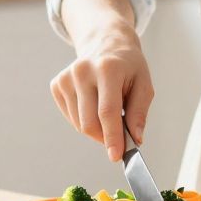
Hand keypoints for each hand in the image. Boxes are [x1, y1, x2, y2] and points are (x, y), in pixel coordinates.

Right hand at [49, 27, 152, 161]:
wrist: (106, 44)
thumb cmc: (128, 66)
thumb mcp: (144, 84)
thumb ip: (139, 113)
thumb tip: (134, 139)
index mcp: (108, 69)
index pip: (107, 112)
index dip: (112, 137)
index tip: (116, 156)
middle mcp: (83, 71)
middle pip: (89, 122)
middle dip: (105, 137)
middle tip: (119, 137)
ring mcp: (66, 77)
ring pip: (79, 124)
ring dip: (96, 129)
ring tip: (108, 110)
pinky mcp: (57, 85)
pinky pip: (71, 117)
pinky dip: (84, 120)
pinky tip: (93, 104)